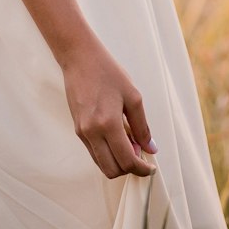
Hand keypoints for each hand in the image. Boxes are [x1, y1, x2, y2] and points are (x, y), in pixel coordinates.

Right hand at [60, 36, 157, 178]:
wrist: (80, 59)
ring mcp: (82, 133)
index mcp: (108, 124)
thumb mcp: (133, 96)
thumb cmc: (108, 72)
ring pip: (101, 164)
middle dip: (129, 169)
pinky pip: (94, 152)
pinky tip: (118, 137)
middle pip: (112, 170)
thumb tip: (150, 148)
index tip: (150, 167)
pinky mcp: (77, 130)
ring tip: (130, 143)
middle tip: (140, 154)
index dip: (141, 169)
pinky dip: (108, 153)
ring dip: (118, 162)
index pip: (126, 160)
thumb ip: (142, 126)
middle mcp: (92, 132)